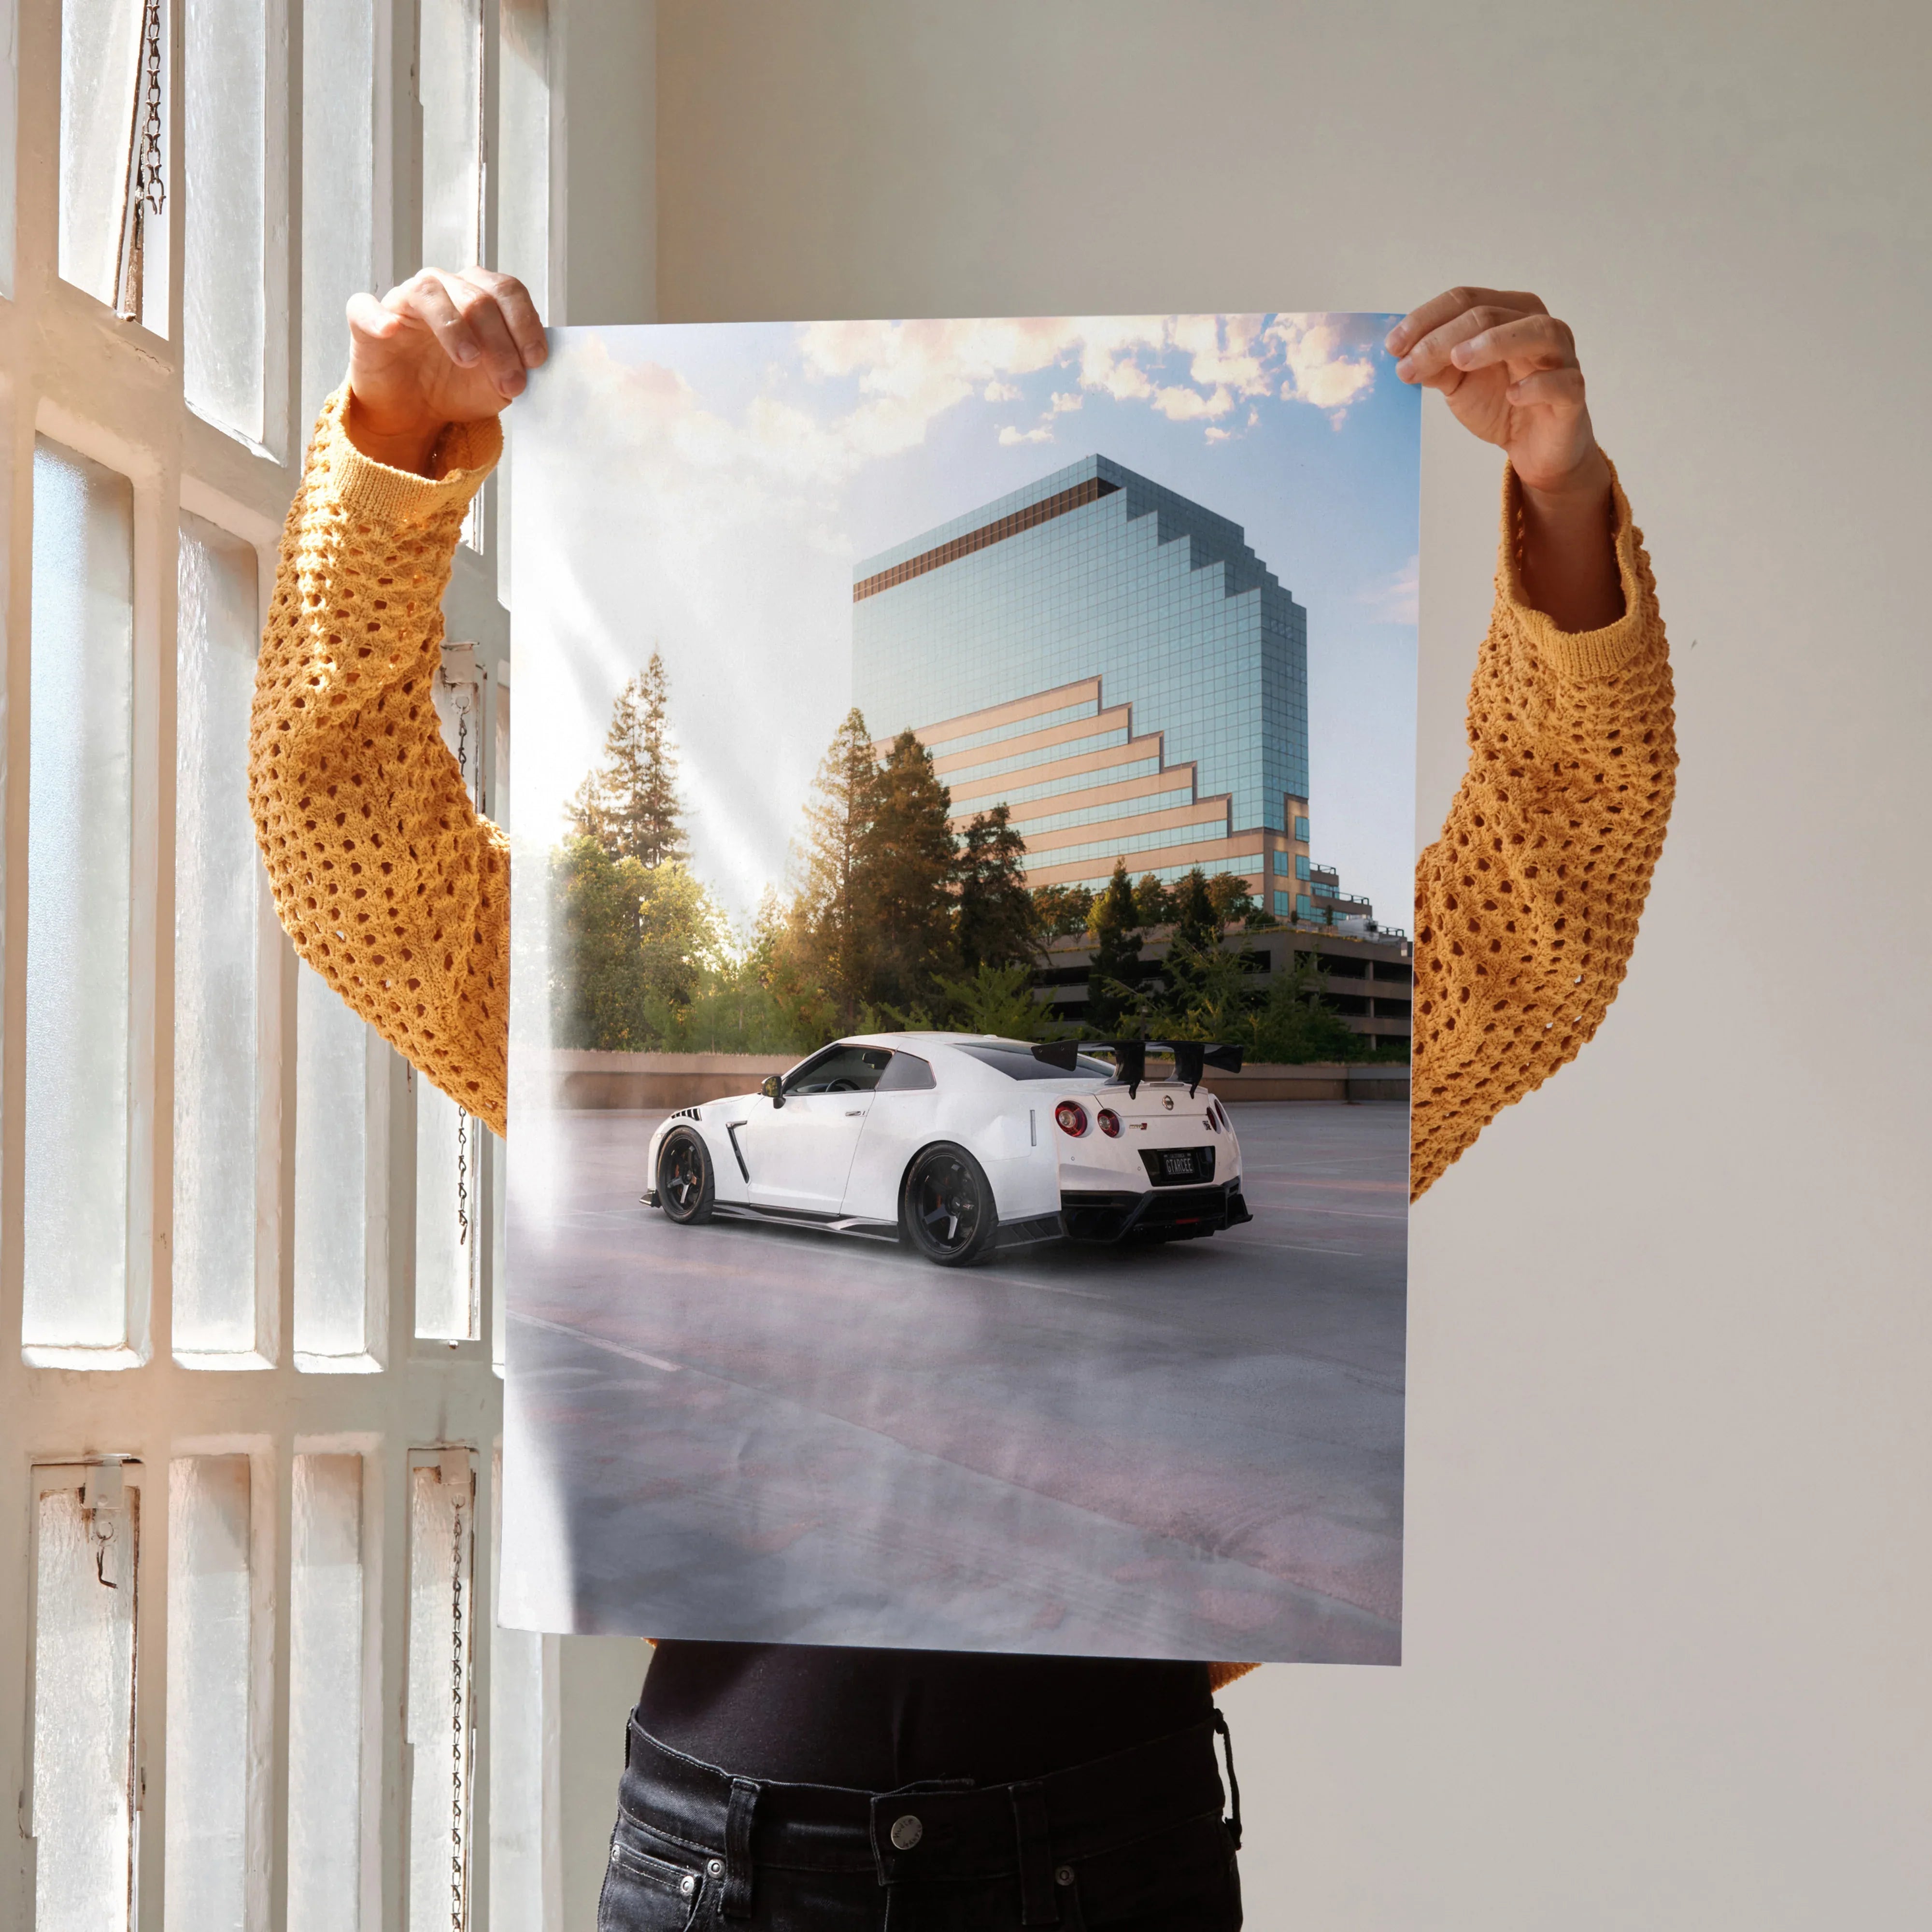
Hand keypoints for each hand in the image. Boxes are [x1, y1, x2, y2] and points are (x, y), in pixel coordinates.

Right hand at [343, 268, 546, 474]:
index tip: (536, 361)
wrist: (415, 412)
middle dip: (500, 342)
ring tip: (469, 360)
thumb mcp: (498, 383)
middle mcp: (443, 288)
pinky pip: (365, 307)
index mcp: (478, 295)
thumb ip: (518, 367)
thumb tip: (535, 363)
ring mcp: (404, 300)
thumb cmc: (457, 387)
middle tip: (511, 383)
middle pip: (476, 297)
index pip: (507, 291)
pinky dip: (378, 316)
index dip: (525, 323)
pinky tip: (391, 331)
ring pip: (429, 293)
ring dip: (454, 327)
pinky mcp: (366, 320)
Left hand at [1388, 287, 1621, 629]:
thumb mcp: (1458, 382)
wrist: (1534, 448)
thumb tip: (1402, 355)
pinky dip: (1537, 385)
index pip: (1465, 300)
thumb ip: (1435, 365)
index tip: (1392, 346)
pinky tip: (1513, 394)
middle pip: (1490, 314)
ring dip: (1494, 342)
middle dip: (1443, 337)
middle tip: (1409, 364)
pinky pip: (1562, 382)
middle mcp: (1538, 326)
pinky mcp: (1573, 393)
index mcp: (1508, 313)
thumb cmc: (1500, 403)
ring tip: (1458, 360)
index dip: (1426, 319)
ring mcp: (1561, 357)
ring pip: (1535, 332)